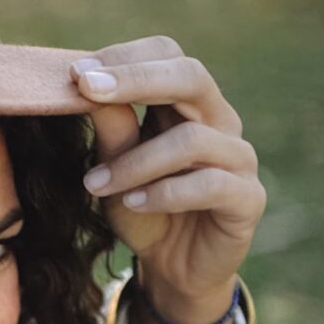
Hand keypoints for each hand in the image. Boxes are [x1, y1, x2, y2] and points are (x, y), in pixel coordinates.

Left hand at [70, 35, 265, 311]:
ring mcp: (239, 158)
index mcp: (187, 103)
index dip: (124, 58)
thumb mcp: (115, 168)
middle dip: (135, 80)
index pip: (167, 55)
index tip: (75, 73)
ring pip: (192, 139)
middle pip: (191, 77)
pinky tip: (132, 203)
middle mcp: (219, 122)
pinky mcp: (248, 199)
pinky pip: (209, 185)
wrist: (172, 268)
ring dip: (136, 161)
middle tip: (88, 89)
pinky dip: (164, 193)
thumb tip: (84, 81)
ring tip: (96, 183)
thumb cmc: (141, 208)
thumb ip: (110, 128)